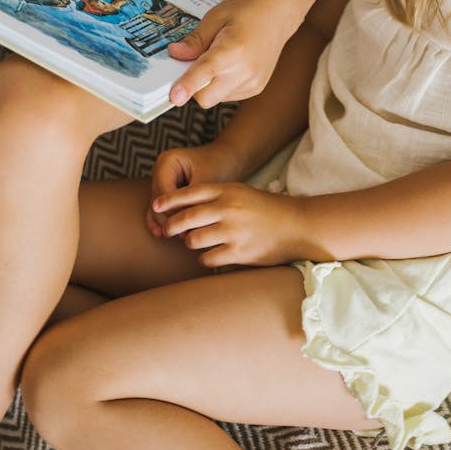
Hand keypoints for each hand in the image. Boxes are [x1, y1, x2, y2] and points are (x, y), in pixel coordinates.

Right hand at [147, 141, 239, 237]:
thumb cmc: (219, 166)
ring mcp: (161, 181)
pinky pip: (162, 209)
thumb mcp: (207, 181)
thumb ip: (194, 201)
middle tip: (185, 236)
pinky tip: (167, 236)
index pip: (164, 193)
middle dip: (169, 220)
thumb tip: (185, 226)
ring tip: (183, 237)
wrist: (227, 159)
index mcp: (167, 162)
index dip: (173, 212)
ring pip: (158, 208)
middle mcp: (160, 170)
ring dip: (168, 223)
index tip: (187, 227)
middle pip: (157, 202)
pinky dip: (166, 221)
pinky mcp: (166, 192)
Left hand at [153, 182, 304, 267]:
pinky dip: (205, 258)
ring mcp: (233, 231)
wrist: (297, 225)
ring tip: (195, 243)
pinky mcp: (239, 252)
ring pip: (193, 240)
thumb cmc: (265, 209)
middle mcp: (228, 209)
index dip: (168, 200)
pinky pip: (208, 258)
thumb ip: (215, 196)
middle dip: (171, 226)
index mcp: (227, 190)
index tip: (154, 206)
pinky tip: (211, 255)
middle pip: (185, 219)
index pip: (189, 193)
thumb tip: (182, 205)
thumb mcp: (240, 192)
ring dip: (190, 243)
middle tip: (167, 231)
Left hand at [167, 0, 299, 107]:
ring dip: (208, 85)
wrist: (280, 12)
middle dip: (194, 85)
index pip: (204, 74)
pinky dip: (221, 85)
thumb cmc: (248, 9)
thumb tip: (175, 54)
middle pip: (205, 97)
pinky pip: (227, 95)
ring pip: (215, 98)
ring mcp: (253, 82)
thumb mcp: (215, 16)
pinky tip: (230, 64)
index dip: (186, 86)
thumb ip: (195, 39)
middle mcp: (245, 71)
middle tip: (195, 61)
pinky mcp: (256, 87)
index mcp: (233, 50)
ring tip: (219, 58)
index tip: (174, 96)